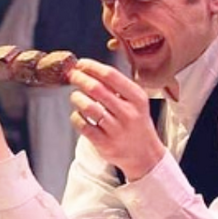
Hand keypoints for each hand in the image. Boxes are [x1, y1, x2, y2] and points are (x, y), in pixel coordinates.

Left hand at [69, 59, 164, 180]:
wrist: (144, 154)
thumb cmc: (136, 123)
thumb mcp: (137, 102)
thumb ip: (118, 86)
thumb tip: (90, 69)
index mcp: (137, 98)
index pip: (111, 75)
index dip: (92, 67)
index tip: (81, 64)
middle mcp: (128, 113)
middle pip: (97, 89)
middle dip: (80, 79)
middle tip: (72, 76)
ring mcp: (116, 130)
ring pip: (88, 107)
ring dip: (76, 97)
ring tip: (75, 96)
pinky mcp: (105, 144)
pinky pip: (83, 125)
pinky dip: (76, 116)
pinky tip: (78, 114)